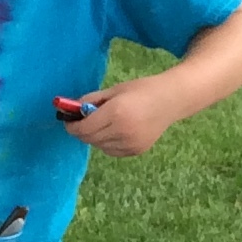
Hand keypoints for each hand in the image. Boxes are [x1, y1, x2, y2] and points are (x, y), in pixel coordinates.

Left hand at [61, 77, 177, 157]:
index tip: (69, 121)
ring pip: (99, 146)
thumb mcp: (114, 90)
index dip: (72, 126)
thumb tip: (71, 109)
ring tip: (105, 123)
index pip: (83, 128)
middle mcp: (122, 131)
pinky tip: (117, 131)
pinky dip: (107, 143)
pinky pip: (111, 150)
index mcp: (116, 112)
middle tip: (83, 122)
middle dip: (81, 131)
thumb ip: (90, 100)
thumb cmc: (142, 90)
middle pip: (89, 139)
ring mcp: (130, 143)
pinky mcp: (136, 150)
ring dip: (95, 137)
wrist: (172, 99)